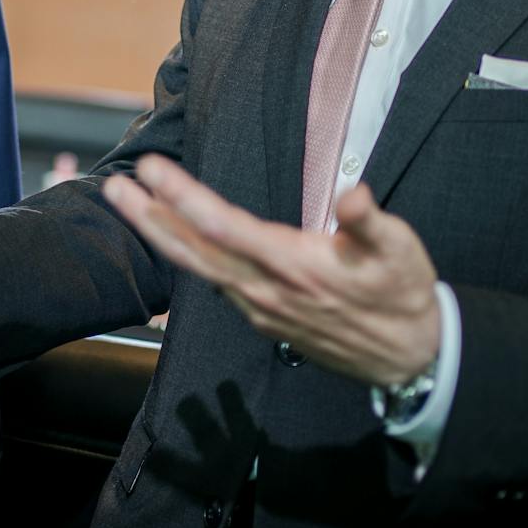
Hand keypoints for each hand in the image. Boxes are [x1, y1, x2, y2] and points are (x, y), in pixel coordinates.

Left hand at [103, 154, 441, 386]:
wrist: (411, 356)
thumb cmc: (404, 294)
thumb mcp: (401, 249)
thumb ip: (370, 221)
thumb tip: (353, 195)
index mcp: (295, 266)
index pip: (224, 227)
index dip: (184, 197)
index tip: (153, 170)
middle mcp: (268, 290)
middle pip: (194, 252)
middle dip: (150, 218)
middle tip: (115, 187)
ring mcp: (262, 308)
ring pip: (200, 270)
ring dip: (161, 236)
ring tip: (131, 204)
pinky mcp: (265, 319)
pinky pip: (216, 285)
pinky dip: (188, 259)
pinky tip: (173, 240)